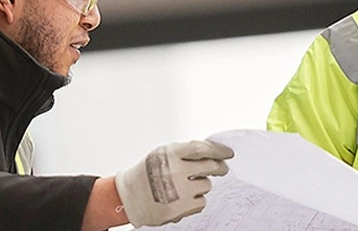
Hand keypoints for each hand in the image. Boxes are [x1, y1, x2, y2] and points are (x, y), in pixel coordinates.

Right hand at [114, 140, 233, 226]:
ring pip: (207, 185)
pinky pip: (201, 202)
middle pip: (211, 166)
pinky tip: (182, 198)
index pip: (203, 149)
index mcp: (169, 154)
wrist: (128, 197)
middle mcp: (175, 171)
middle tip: (222, 169)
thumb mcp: (162, 154)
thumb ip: (185, 151)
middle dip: (220, 167)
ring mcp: (178, 191)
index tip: (228, 153)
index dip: (219, 150)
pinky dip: (196, 200)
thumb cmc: (147, 173)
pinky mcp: (180, 208)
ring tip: (184, 186)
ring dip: (201, 185)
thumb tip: (213, 150)